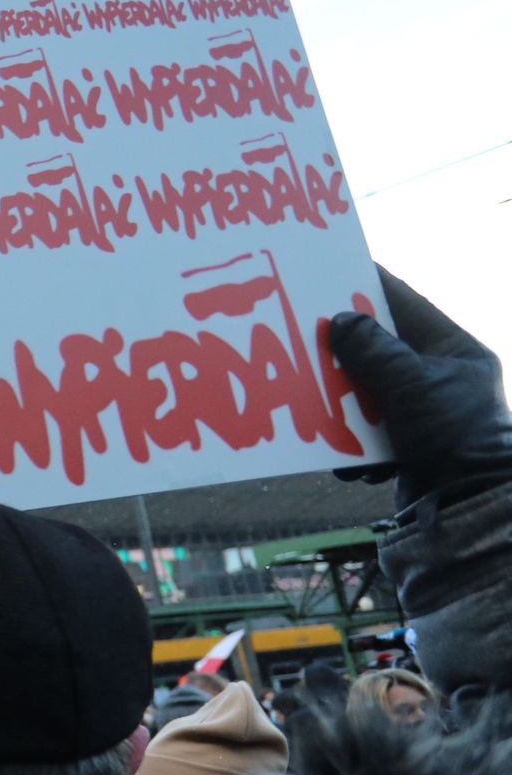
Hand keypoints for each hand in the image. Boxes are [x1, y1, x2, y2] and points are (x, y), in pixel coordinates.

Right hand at [330, 271, 511, 510]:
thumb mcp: (409, 382)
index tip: (333, 269)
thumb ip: (372, 348)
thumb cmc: (451, 434)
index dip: (369, 284)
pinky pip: (366, 430)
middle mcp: (441, 377)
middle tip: (306, 335)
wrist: (466, 504)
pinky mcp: (408, 444)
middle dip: (344, 349)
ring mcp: (424, 412)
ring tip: (320, 405)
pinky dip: (350, 441)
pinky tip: (346, 460)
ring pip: (368, 391)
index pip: (405, 303)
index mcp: (455, 350)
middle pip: (380, 348)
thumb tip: (340, 321)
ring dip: (342, 401)